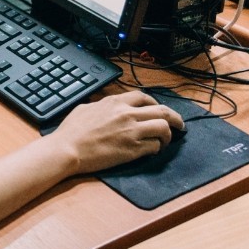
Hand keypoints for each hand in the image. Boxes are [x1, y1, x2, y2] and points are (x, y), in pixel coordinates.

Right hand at [50, 91, 185, 173]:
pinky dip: (157, 148)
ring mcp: (132, 131)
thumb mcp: (86, 108)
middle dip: (175, 118)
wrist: (68, 148)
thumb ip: (101, 105)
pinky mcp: (133, 149)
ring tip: (166, 141)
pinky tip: (153, 151)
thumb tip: (104, 107)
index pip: (144, 97)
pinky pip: (155, 146)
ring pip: (163, 128)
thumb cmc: (72, 131)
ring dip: (168, 135)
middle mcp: (127, 114)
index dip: (156, 103)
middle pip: (162, 111)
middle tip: (179, 125)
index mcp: (115, 102)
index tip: (159, 110)